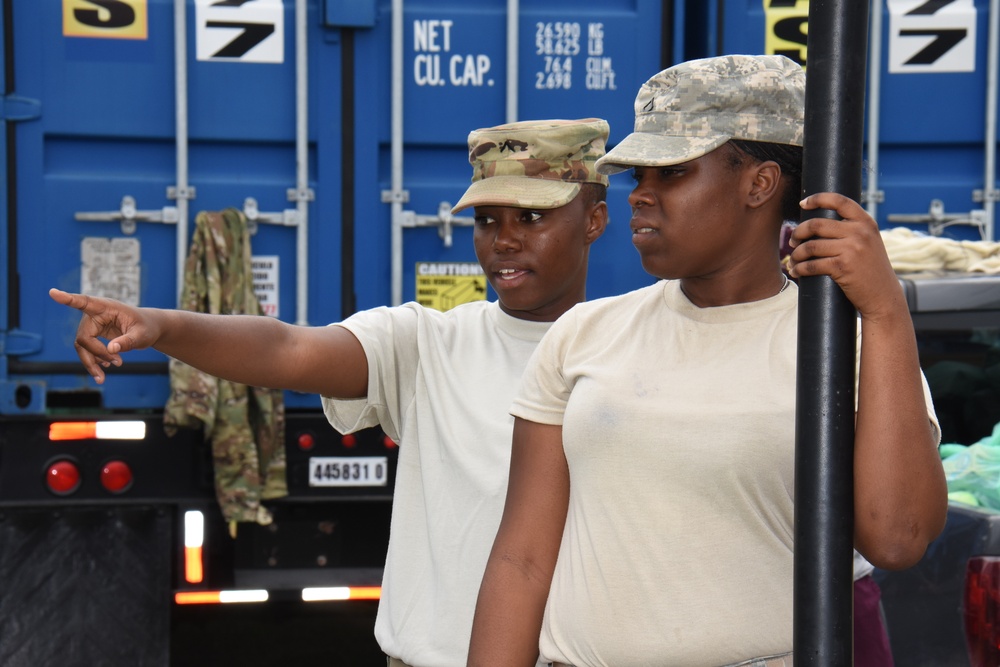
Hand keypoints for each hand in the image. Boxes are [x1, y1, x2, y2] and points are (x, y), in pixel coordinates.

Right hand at [49, 288, 161, 382]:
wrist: (149, 329)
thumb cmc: (147, 327)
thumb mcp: (143, 335)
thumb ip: (128, 341)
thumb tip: (111, 349)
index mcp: (107, 307)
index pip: (85, 302)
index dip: (68, 299)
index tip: (53, 292)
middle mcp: (95, 314)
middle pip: (83, 337)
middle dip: (96, 353)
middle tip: (118, 363)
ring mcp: (93, 325)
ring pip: (82, 347)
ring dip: (91, 362)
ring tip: (103, 377)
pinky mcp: (93, 335)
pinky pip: (86, 350)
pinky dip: (93, 362)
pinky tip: (104, 369)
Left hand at [787, 193, 902, 321]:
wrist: (883, 296)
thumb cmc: (871, 269)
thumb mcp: (869, 242)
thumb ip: (852, 229)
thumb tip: (820, 222)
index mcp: (865, 222)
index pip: (839, 201)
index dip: (818, 199)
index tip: (803, 203)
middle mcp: (859, 232)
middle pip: (816, 224)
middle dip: (798, 232)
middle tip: (793, 241)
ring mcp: (851, 249)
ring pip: (811, 246)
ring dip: (796, 254)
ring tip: (792, 260)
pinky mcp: (842, 267)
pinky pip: (812, 265)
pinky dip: (800, 268)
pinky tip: (796, 271)